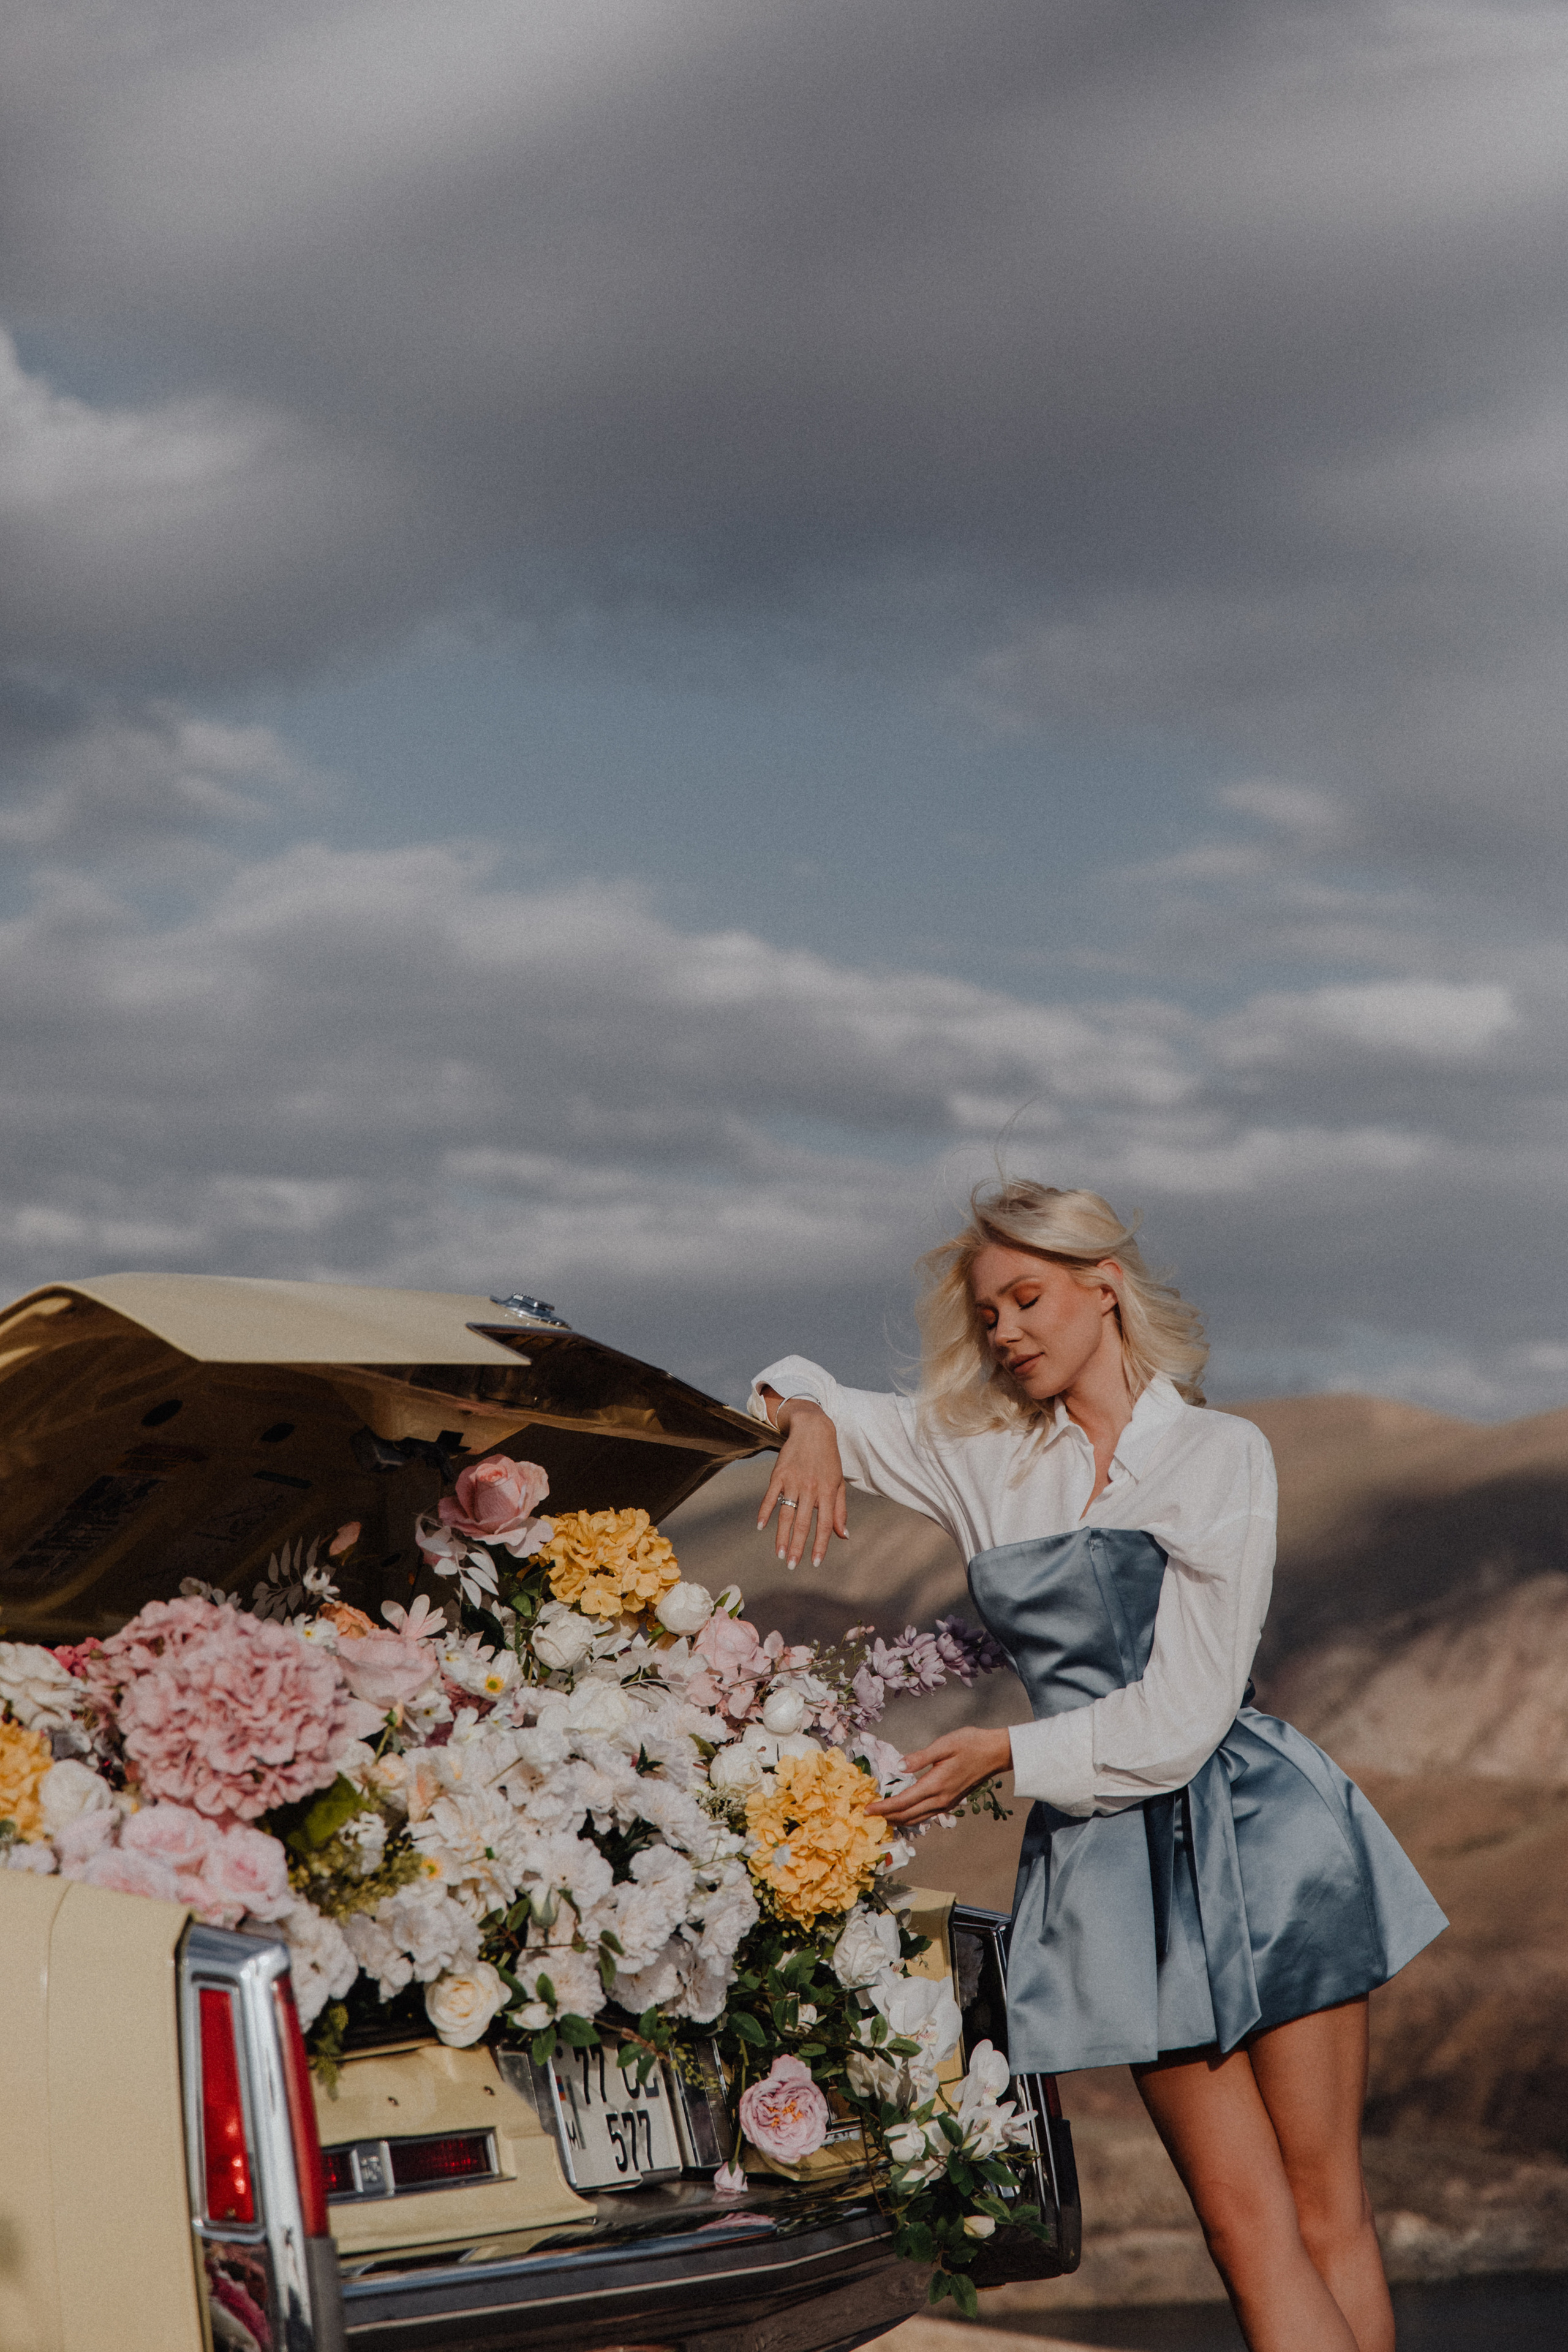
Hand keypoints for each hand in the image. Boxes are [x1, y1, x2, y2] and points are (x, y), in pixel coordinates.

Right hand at [756, 1393, 847, 1568]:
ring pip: (786, 1514)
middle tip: (792, 1566)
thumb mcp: (838, 1483)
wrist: (813, 1428)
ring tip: (779, 1554)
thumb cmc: (828, 1458)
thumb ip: (840, 1510)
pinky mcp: (778, 1474)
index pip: (824, 1525)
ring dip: (781, 1536)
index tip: (816, 1563)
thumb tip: (843, 1536)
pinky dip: (764, 1512)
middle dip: (797, 1547)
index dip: (820, 1545)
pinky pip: (770, 1497)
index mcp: (827, 1492)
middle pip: (803, 1523)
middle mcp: (810, 1488)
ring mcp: (793, 1481)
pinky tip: (760, 1527)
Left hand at [865, 1727, 1011, 1825]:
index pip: (903, 1802)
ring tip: (882, 1817)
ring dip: (898, 1820)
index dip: (883, 1808)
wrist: (996, 1753)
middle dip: (886, 1817)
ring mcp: (947, 1803)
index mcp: (935, 1785)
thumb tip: (899, 1766)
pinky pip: (926, 1815)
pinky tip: (904, 1812)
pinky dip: (911, 1817)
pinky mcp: (951, 1802)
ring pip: (917, 1819)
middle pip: (907, 1816)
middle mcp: (940, 1799)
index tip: (867, 1809)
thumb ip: (920, 1757)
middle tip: (868, 1816)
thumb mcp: (944, 1744)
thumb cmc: (971, 1743)